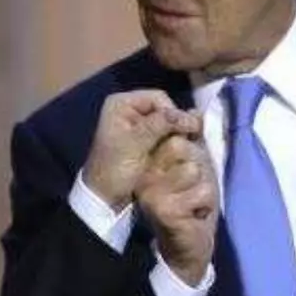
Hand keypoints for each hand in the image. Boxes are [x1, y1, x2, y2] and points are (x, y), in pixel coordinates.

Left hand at [83, 91, 201, 208]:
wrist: (104, 196)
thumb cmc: (115, 169)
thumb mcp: (136, 144)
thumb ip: (161, 125)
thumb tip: (192, 115)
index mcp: (121, 103)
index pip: (158, 98)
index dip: (174, 113)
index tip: (185, 133)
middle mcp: (128, 109)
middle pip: (164, 110)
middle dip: (176, 125)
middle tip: (189, 141)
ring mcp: (135, 125)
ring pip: (166, 123)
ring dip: (175, 135)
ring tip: (186, 148)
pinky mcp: (142, 140)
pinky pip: (163, 135)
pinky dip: (171, 143)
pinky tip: (176, 153)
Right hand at [136, 134, 217, 286]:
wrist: (188, 249)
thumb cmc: (193, 206)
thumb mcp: (194, 167)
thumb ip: (193, 141)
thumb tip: (196, 111)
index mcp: (148, 164)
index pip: (175, 135)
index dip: (192, 151)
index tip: (189, 175)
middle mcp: (144, 175)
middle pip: (181, 146)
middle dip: (198, 169)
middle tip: (191, 191)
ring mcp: (152, 192)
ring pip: (194, 168)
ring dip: (203, 189)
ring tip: (193, 204)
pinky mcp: (165, 210)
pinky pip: (202, 191)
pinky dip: (206, 205)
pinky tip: (195, 216)